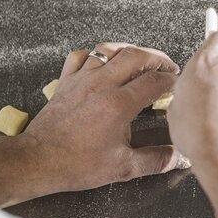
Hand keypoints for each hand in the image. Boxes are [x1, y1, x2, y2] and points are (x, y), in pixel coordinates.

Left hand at [22, 43, 189, 192]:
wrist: (38, 161)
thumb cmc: (76, 164)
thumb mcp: (123, 167)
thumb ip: (156, 160)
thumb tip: (180, 159)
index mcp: (118, 104)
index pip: (155, 81)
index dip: (172, 80)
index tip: (178, 85)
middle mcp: (101, 85)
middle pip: (137, 55)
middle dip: (157, 58)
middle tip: (167, 67)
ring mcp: (81, 79)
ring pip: (109, 50)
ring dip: (129, 51)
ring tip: (141, 60)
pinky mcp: (66, 81)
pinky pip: (81, 56)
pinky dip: (96, 55)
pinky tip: (103, 64)